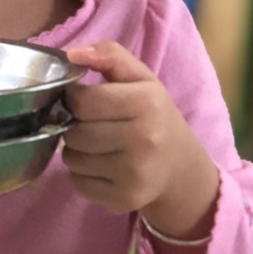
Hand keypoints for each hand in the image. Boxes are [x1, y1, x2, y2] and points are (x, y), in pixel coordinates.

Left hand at [63, 41, 219, 238]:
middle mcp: (144, 140)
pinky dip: (82, 173)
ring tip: (98, 144)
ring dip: (76, 150)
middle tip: (92, 124)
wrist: (180, 166)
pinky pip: (77, 182)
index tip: (85, 99)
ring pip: (72, 158)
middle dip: (76, 126)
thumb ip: (109, 55)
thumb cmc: (154, 115)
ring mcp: (134, 174)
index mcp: (147, 103)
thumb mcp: (140, 78)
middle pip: (75, 132)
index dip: (75, 98)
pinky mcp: (123, 199)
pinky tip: (102, 166)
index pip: (83, 101)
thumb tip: (72, 54)